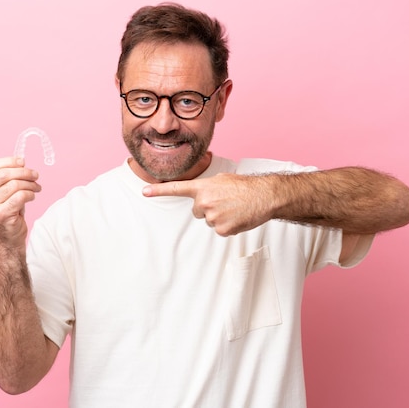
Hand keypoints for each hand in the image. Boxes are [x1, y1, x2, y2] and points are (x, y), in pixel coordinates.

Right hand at [0, 157, 41, 246]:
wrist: (8, 235)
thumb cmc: (9, 209)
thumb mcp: (5, 189)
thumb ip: (9, 175)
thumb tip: (21, 160)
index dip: (9, 161)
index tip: (23, 162)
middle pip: (4, 174)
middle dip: (24, 172)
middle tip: (35, 175)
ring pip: (14, 185)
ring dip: (30, 184)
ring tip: (36, 187)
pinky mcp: (1, 214)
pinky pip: (20, 196)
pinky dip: (30, 194)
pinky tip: (32, 196)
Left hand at [142, 173, 271, 235]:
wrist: (264, 196)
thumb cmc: (245, 186)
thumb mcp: (222, 180)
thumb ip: (208, 186)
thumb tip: (203, 193)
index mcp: (203, 188)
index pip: (176, 189)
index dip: (159, 191)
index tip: (144, 192)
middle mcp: (204, 202)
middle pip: (197, 211)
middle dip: (208, 208)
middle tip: (225, 202)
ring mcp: (212, 217)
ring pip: (209, 221)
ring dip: (220, 216)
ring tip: (234, 208)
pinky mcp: (222, 229)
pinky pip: (220, 230)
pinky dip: (228, 226)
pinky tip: (238, 217)